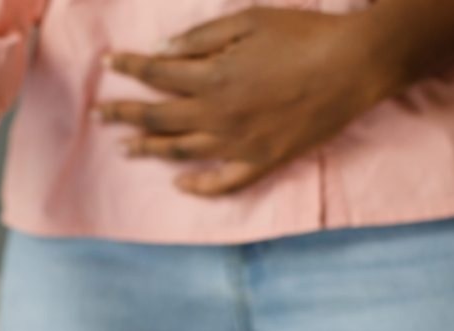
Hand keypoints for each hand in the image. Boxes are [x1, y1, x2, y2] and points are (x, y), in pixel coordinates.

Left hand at [97, 8, 392, 196]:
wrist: (355, 65)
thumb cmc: (303, 35)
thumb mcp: (248, 20)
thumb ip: (200, 37)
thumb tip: (161, 52)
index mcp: (211, 76)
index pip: (154, 74)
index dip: (126, 68)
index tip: (106, 64)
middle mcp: (217, 114)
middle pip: (156, 118)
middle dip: (122, 114)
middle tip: (97, 115)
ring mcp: (238, 143)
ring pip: (180, 151)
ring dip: (148, 149)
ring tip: (124, 149)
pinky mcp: (263, 161)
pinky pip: (223, 184)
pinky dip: (199, 187)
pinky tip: (180, 184)